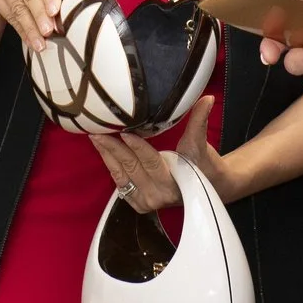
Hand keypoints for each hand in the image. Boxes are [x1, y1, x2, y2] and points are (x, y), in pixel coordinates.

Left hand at [92, 97, 234, 210]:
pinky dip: (110, 165)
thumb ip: (199, 121)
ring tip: (95, 137)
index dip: (138, 147)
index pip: (152, 163)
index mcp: (173, 184)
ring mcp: (145, 202)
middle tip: (98, 131)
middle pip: (131, 167)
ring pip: (120, 175)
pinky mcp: (137, 203)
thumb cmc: (202, 163)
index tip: (125, 133)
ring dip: (107, 155)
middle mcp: (157, 196)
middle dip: (113, 148)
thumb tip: (208, 98)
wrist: (205, 187)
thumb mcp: (199, 144)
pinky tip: (102, 150)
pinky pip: (119, 182)